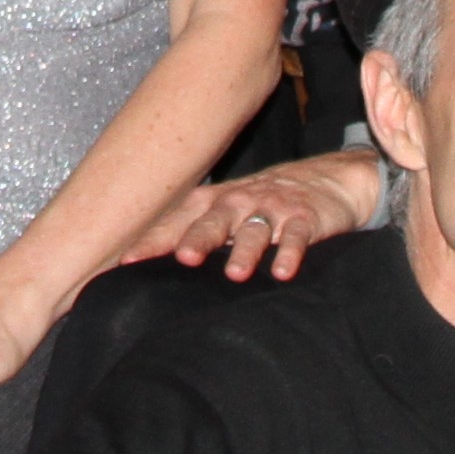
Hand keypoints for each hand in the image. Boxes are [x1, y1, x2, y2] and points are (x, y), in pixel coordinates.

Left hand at [131, 154, 377, 280]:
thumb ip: (190, 230)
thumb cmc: (261, 202)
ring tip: (235, 273)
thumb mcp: (225, 210)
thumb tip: (138, 258)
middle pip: (214, 221)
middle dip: (199, 239)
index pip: (177, 220)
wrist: (326, 180)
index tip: (127, 261)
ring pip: (255, 230)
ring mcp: (273, 210)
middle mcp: (239, 203)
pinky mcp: (306, 219)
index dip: (153, 239)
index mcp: (213, 203)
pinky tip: (283, 272)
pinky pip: (297, 236)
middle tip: (185, 258)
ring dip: (245, 251)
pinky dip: (291, 253)